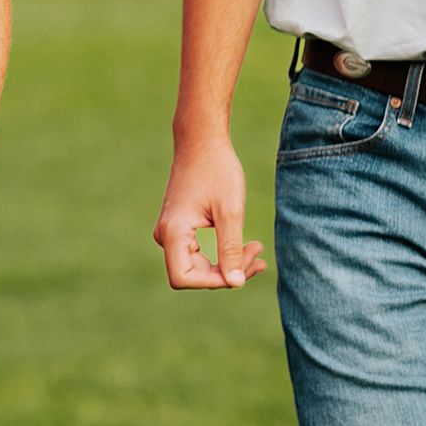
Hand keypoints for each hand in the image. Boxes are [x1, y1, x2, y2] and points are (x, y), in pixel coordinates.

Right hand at [156, 130, 267, 289]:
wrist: (201, 141)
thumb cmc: (216, 171)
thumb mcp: (230, 212)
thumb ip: (231, 250)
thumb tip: (235, 284)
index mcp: (173, 232)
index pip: (185, 278)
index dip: (214, 281)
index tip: (242, 268)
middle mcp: (166, 236)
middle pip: (194, 274)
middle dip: (228, 271)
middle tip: (259, 256)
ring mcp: (171, 233)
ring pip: (199, 265)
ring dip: (228, 263)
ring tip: (257, 248)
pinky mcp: (180, 229)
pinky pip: (199, 253)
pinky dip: (223, 253)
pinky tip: (247, 245)